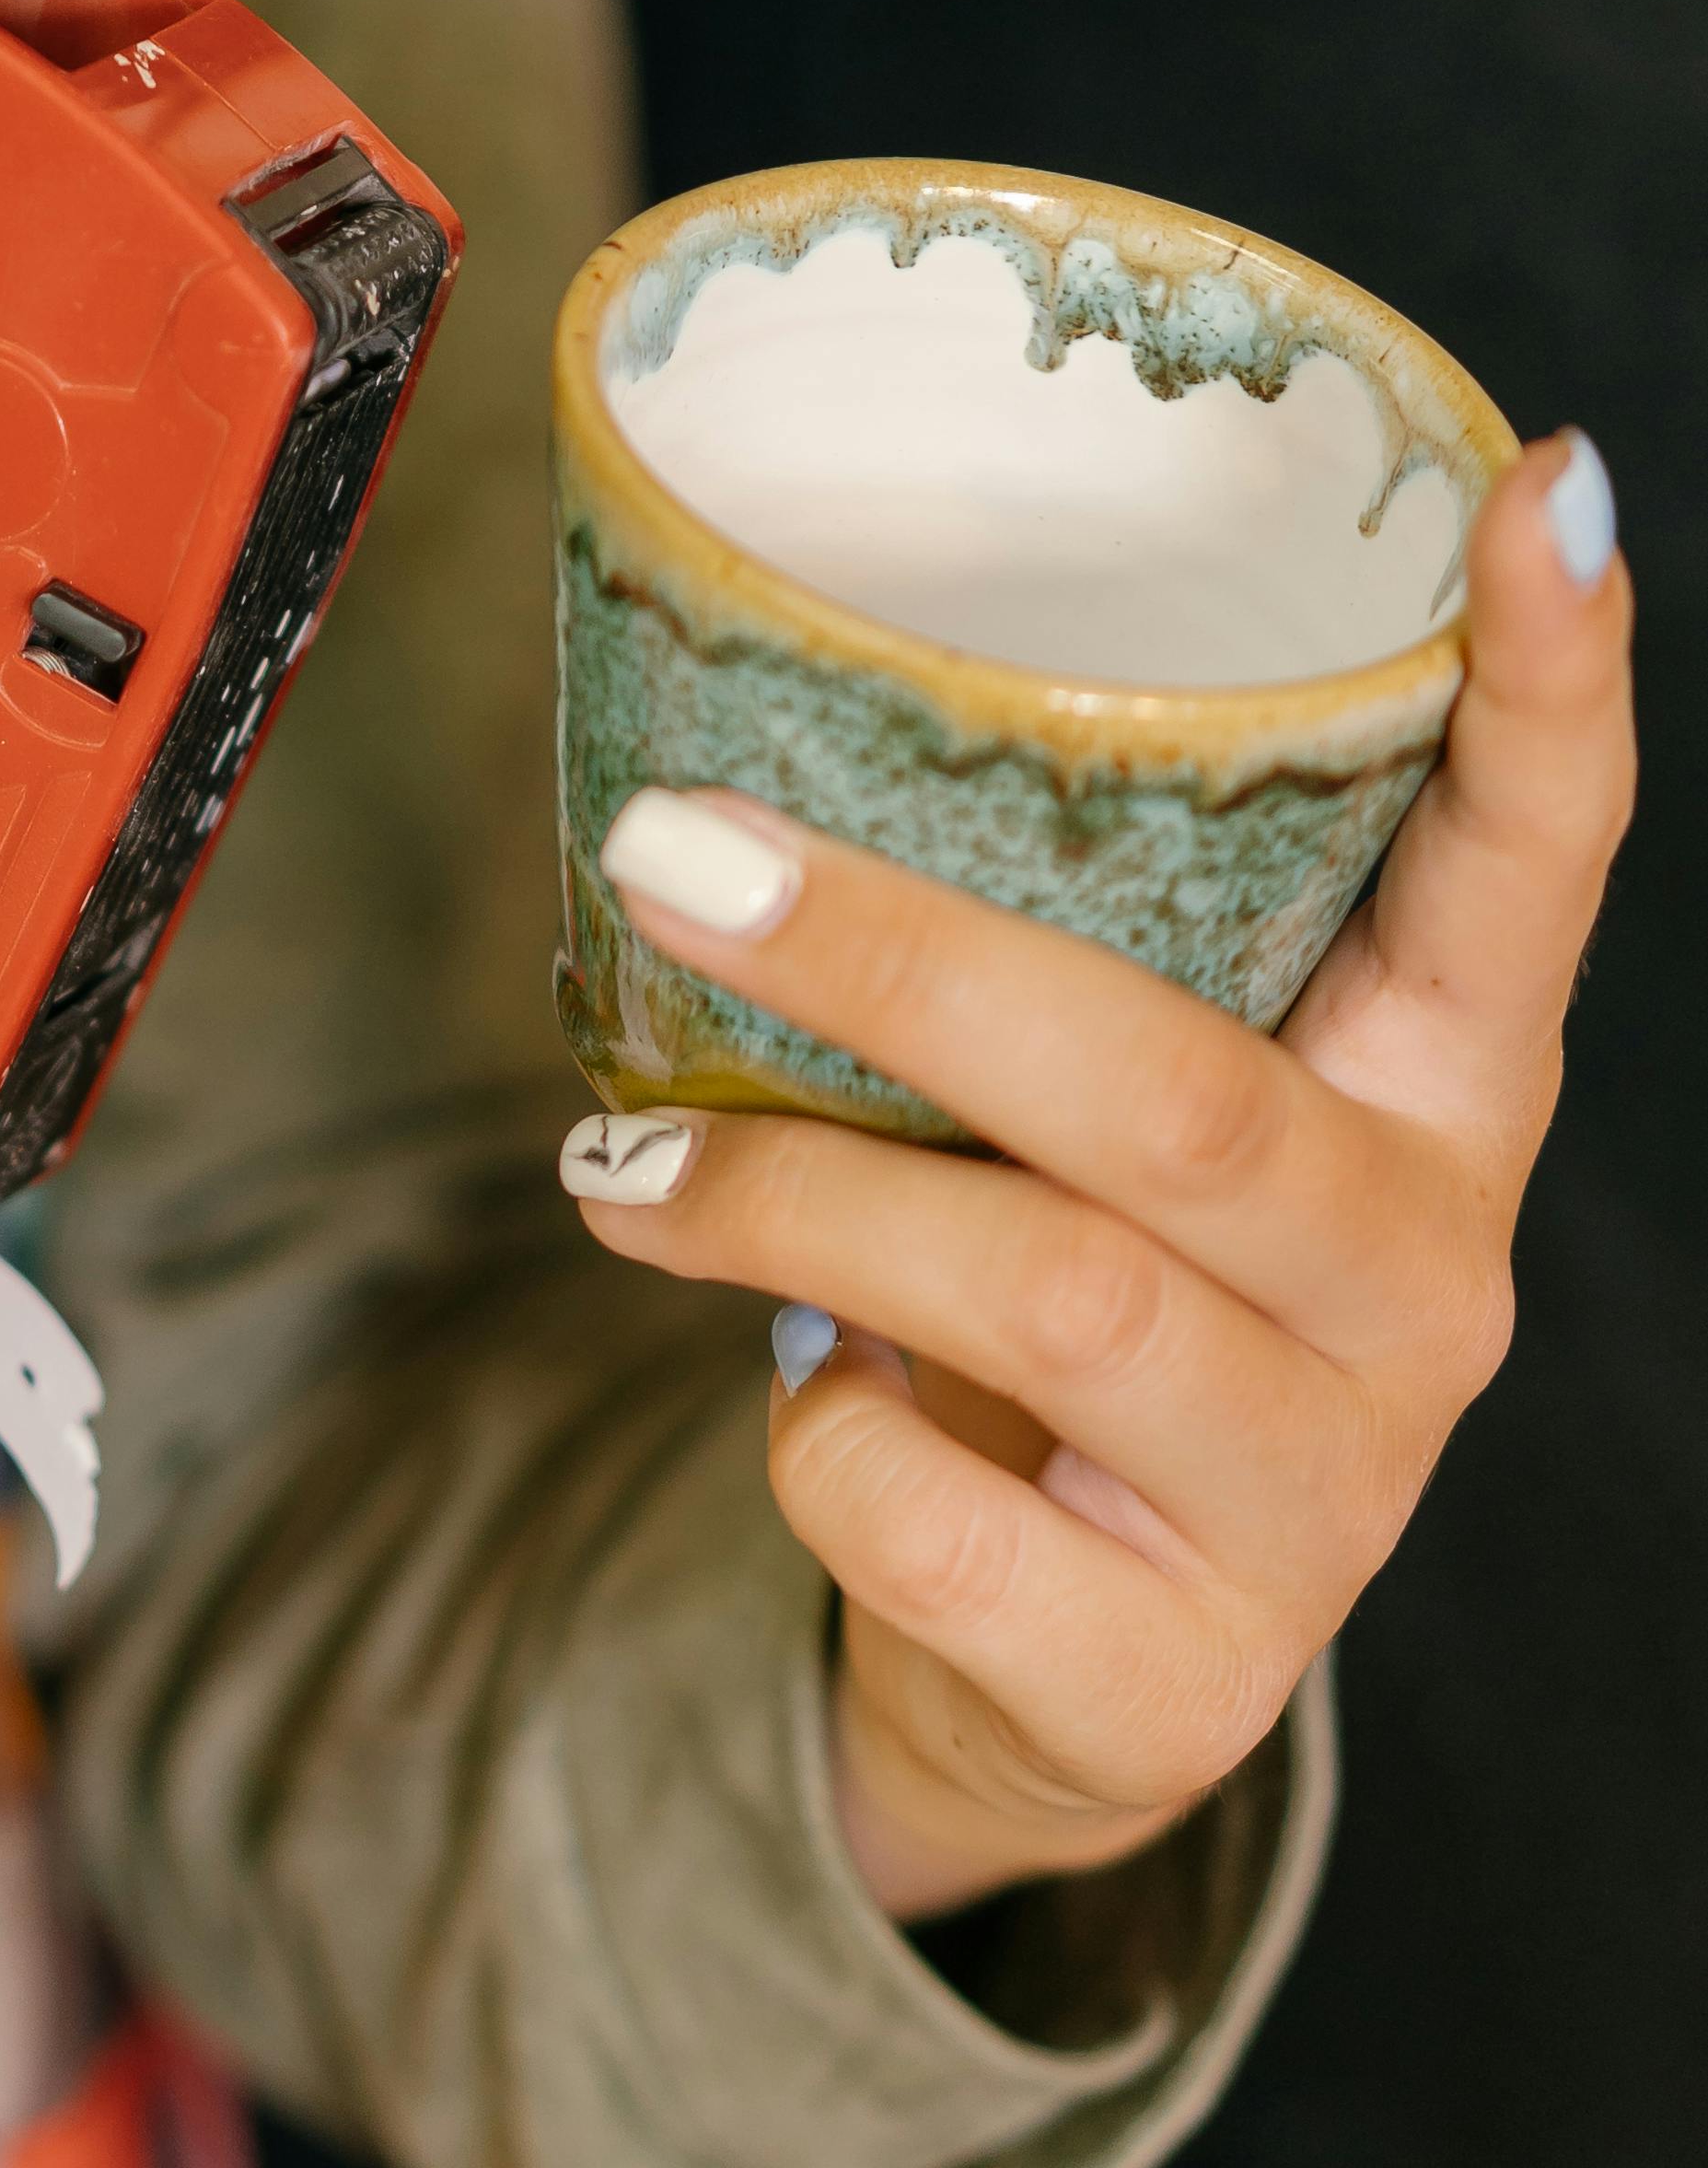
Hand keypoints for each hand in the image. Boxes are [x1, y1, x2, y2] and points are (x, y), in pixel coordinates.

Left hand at [559, 430, 1633, 1921]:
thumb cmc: (1065, 1321)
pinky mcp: (1178, 1677)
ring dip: (783, 1206)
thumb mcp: (1107, 1134)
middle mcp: (1421, 1285)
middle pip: (1180, 1092)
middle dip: (896, 961)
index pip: (1536, 872)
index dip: (1551, 686)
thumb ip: (1052, 969)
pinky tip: (794, 1405)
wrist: (1052, 1679)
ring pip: (1044, 1297)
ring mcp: (1320, 1495)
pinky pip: (934, 1513)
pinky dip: (810, 1443)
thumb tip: (761, 749)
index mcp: (1434, 1101)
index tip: (1538, 489)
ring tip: (615, 1164)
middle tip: (674, 856)